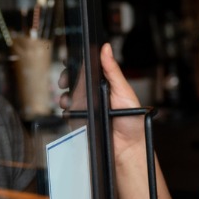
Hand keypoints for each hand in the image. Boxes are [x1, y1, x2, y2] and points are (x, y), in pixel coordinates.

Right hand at [57, 44, 148, 172]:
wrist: (128, 149)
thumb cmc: (132, 121)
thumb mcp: (124, 91)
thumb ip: (113, 71)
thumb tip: (106, 49)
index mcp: (106, 84)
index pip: (89, 68)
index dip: (78, 63)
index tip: (71, 59)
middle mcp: (94, 94)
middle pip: (75, 80)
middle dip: (67, 77)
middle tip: (65, 80)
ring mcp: (86, 107)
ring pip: (69, 95)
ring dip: (65, 94)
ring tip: (68, 98)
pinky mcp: (80, 120)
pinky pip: (68, 112)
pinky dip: (65, 109)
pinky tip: (69, 109)